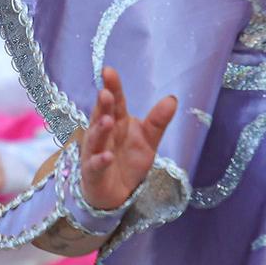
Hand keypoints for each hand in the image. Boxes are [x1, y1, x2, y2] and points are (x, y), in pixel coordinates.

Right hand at [80, 67, 177, 211]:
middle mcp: (103, 134)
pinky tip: (107, 156)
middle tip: (105, 92)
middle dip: (103, 105)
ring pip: (96, 139)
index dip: (112, 87)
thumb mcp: (149, 140)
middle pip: (101, 116)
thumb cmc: (129, 160)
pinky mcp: (93, 173)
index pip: (115, 102)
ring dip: (100, 130)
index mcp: (117, 122)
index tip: (108, 71)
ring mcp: (95, 152)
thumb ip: (157, 121)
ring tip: (107, 120)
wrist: (117, 193)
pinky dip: (100, 160)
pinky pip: (95, 165)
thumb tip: (172, 98)